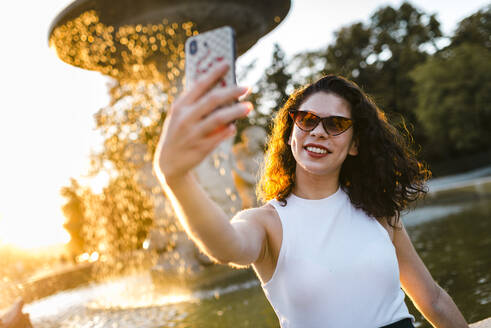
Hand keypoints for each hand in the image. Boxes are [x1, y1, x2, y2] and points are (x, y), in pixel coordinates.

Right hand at [153, 62, 252, 183]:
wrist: (168, 162)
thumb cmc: (178, 132)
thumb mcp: (179, 115)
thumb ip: (193, 101)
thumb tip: (216, 84)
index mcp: (180, 106)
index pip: (199, 84)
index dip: (214, 73)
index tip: (227, 63)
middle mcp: (186, 118)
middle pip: (213, 99)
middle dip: (232, 91)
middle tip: (247, 87)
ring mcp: (193, 133)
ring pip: (219, 118)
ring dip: (236, 111)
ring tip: (249, 107)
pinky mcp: (201, 148)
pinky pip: (220, 136)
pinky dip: (228, 130)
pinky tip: (233, 126)